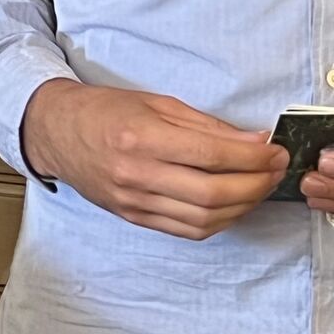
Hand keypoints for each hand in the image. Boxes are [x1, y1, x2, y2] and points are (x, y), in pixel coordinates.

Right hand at [21, 80, 287, 240]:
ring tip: (259, 188)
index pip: (212, 155)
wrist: (57, 132)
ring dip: (243, 207)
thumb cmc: (106, 110)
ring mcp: (134, 201)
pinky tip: (232, 205)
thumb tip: (254, 142)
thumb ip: (207, 126)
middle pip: (214, 193)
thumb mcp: (157, 103)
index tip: (275, 151)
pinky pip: (186, 230)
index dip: (254, 158)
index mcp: (142, 138)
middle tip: (276, 170)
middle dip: (256, 184)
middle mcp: (137, 175)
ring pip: (204, 219)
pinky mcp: (134, 217)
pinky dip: (219, 222)